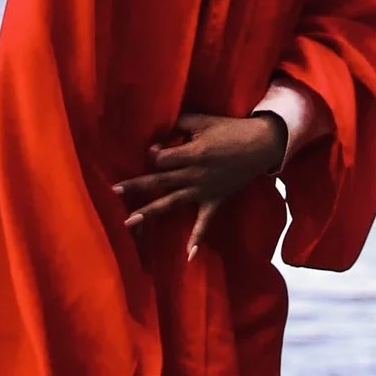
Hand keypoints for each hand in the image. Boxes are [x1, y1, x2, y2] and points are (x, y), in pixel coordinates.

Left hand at [114, 109, 285, 257]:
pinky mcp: (214, 200)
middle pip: (159, 181)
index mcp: (192, 154)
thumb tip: (159, 128)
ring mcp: (203, 190)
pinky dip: (197, 238)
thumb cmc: (230, 129)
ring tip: (128, 222)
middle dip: (136, 186)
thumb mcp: (203, 120)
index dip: (153, 154)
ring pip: (171, 202)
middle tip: (114, 192)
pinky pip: (204, 222)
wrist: (261, 145)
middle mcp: (194, 175)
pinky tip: (188, 256)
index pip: (162, 159)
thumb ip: (179, 124)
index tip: (152, 150)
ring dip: (150, 212)